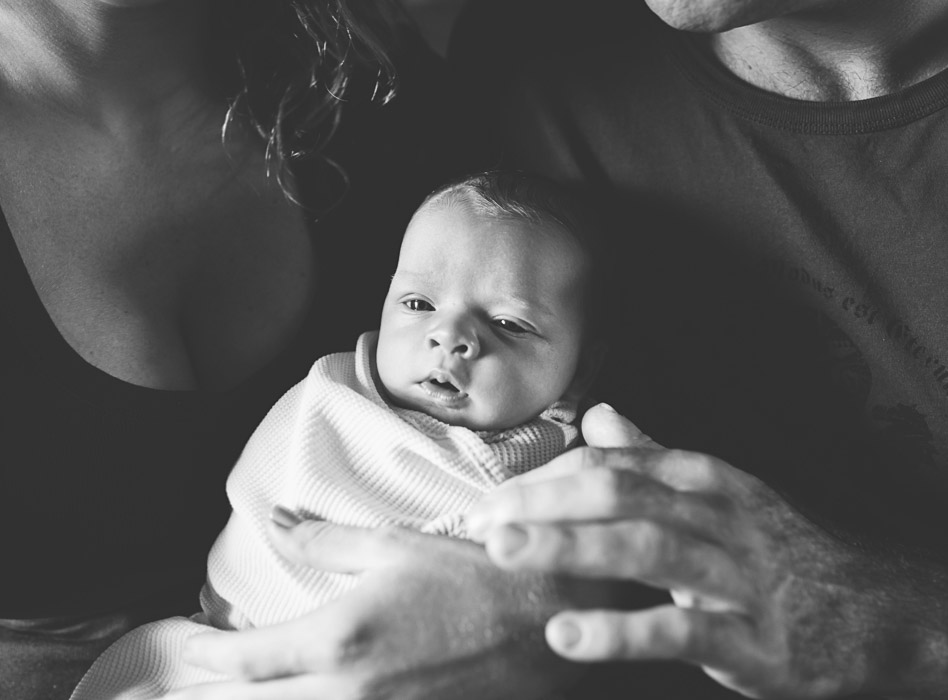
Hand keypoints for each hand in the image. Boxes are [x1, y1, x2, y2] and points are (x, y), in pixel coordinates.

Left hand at [164, 519, 597, 699]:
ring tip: (228, 692)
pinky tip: (299, 696)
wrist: (554, 627)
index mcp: (340, 636)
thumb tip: (276, 521)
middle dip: (209, 694)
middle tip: (175, 687)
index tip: (184, 644)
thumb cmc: (478, 578)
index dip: (203, 653)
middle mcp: (348, 693)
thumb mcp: (399, 544)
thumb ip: (327, 537)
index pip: (244, 658)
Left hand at [466, 403, 947, 698]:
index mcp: (704, 480)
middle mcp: (717, 517)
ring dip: (570, 547)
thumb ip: (654, 457)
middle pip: (622, 495)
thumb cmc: (775, 547)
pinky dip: (619, 630)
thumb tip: (600, 415)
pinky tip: (567, 634)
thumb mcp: (720, 494)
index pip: (615, 465)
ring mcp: (735, 576)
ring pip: (646, 548)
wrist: (871, 610)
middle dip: (548, 502)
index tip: (493, 496)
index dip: (549, 477)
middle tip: (485, 519)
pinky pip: (678, 629)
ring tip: (508, 552)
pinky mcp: (749, 639)